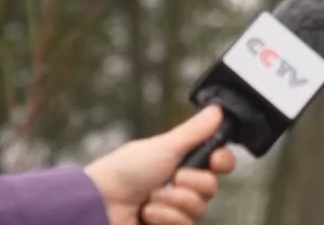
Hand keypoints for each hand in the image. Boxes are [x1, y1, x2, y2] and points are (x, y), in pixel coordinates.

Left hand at [83, 106, 237, 224]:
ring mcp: (174, 210)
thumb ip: (195, 130)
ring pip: (200, 208)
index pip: (219, 163)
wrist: (100, 204)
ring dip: (175, 202)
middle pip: (211, 187)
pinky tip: (148, 214)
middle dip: (193, 183)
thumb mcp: (165, 146)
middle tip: (174, 177)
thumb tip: (218, 108)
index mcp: (182, 162)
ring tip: (152, 198)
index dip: (222, 161)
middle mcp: (180, 186)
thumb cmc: (126, 171)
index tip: (215, 160)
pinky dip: (167, 218)